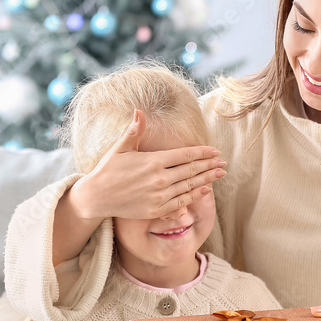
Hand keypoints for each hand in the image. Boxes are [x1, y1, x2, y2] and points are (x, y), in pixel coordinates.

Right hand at [71, 110, 226, 220]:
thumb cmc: (108, 169)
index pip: (184, 155)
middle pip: (191, 170)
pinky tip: (205, 190)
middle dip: (209, 165)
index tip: (215, 151)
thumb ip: (134, 131)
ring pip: (189, 186)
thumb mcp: (120, 148)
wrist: (97, 197)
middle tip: (223, 162)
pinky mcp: (156, 210)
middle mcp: (159, 179)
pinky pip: (181, 202)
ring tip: (220, 174)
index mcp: (152, 161)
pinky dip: (195, 195)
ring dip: (207, 179)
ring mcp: (159, 196)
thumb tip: (139, 111)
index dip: (202, 153)